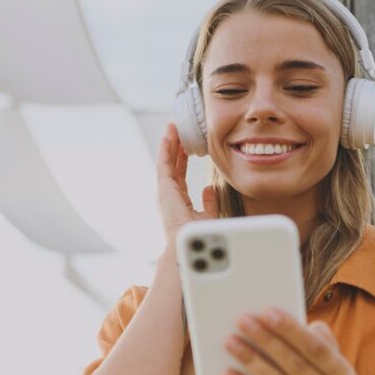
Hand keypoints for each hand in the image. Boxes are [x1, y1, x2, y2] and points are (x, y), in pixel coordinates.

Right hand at [157, 123, 218, 244]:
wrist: (188, 246)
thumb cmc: (198, 237)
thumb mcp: (208, 215)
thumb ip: (209, 202)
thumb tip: (210, 188)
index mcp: (179, 201)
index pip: (180, 175)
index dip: (182, 159)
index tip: (186, 146)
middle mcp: (170, 195)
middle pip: (172, 166)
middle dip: (175, 148)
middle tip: (178, 130)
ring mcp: (165, 191)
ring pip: (167, 162)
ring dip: (170, 144)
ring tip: (172, 128)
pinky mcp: (164, 188)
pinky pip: (164, 164)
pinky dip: (166, 150)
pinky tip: (168, 137)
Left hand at [223, 308, 356, 374]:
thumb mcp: (326, 367)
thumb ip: (316, 341)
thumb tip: (285, 318)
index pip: (317, 348)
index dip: (291, 329)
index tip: (266, 311)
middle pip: (295, 364)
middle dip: (266, 339)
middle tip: (241, 320)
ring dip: (251, 360)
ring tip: (229, 342)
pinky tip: (227, 373)